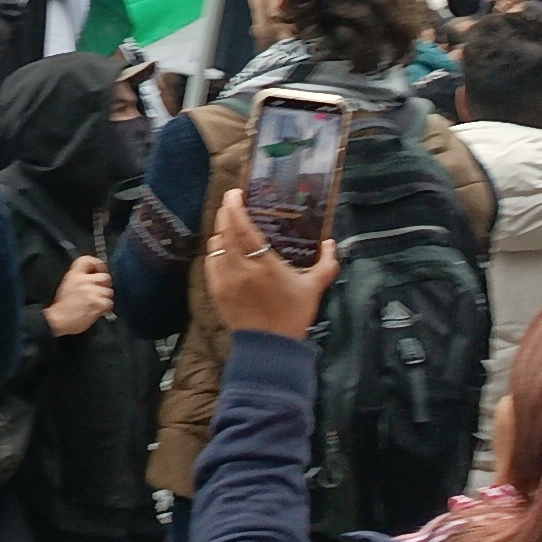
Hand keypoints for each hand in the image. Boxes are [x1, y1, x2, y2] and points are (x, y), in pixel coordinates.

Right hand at [47, 255, 113, 336]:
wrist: (58, 320)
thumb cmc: (63, 303)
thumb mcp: (68, 283)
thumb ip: (80, 277)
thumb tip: (96, 275)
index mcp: (75, 274)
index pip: (89, 260)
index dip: (99, 264)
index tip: (101, 271)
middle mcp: (84, 280)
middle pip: (105, 277)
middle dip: (105, 285)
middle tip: (100, 291)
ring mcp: (92, 292)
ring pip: (109, 292)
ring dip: (105, 298)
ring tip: (97, 303)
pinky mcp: (98, 304)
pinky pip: (109, 303)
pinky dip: (105, 308)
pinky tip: (98, 310)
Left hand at [207, 188, 340, 338]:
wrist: (270, 348)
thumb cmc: (293, 315)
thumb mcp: (314, 288)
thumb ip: (326, 264)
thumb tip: (331, 242)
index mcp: (265, 264)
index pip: (243, 227)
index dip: (235, 207)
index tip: (235, 194)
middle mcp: (241, 268)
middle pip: (225, 231)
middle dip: (225, 212)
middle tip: (232, 203)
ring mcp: (225, 280)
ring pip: (214, 245)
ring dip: (220, 230)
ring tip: (229, 224)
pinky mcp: (216, 290)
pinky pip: (210, 262)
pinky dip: (214, 250)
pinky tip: (222, 247)